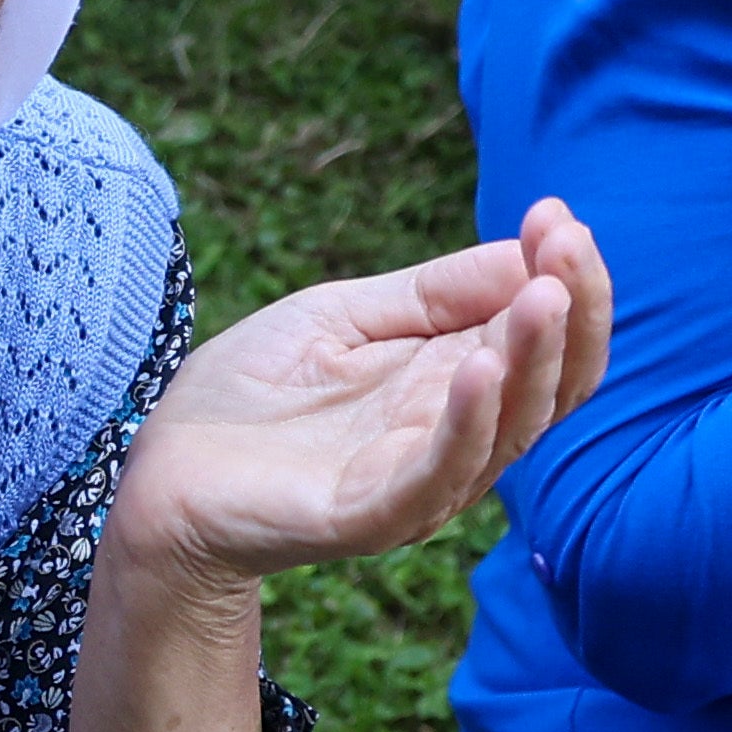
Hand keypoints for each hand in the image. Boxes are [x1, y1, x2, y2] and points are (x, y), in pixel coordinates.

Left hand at [103, 200, 608, 588]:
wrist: (161, 471)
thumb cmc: (251, 394)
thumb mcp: (343, 316)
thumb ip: (430, 294)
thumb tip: (526, 251)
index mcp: (454, 386)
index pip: (546, 338)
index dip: (563, 279)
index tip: (558, 215)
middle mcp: (455, 438)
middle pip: (551, 385)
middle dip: (571, 310)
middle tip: (570, 242)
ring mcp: (418, 484)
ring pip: (509, 428)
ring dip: (532, 358)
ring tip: (544, 293)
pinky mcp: (369, 517)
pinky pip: (435, 475)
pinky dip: (466, 424)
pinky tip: (476, 367)